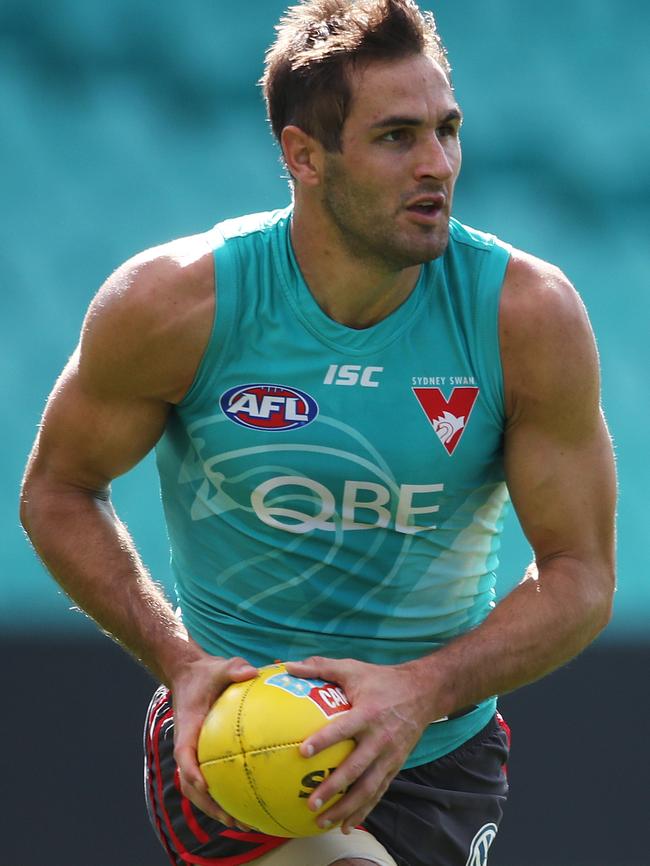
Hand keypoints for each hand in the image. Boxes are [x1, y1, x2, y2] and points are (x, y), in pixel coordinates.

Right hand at [171, 653, 257, 826]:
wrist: (190, 675)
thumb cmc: (204, 674)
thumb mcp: (218, 667)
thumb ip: (233, 668)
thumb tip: (252, 670)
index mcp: (188, 729)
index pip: (185, 755)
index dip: (192, 772)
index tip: (206, 785)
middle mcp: (188, 746)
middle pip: (191, 785)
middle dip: (210, 805)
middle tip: (234, 818)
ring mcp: (195, 754)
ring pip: (200, 790)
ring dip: (218, 808)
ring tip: (244, 823)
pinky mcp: (204, 755)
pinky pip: (213, 779)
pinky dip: (227, 794)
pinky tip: (251, 803)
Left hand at [284, 656, 430, 833]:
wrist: (423, 691)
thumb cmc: (381, 679)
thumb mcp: (353, 668)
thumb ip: (321, 667)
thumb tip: (289, 666)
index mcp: (368, 714)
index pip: (343, 729)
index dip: (323, 740)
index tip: (302, 752)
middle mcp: (380, 738)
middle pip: (356, 768)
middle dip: (333, 788)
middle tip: (311, 803)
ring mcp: (390, 755)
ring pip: (368, 788)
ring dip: (346, 808)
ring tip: (324, 822)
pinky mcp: (396, 765)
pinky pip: (379, 791)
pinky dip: (364, 810)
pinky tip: (347, 824)